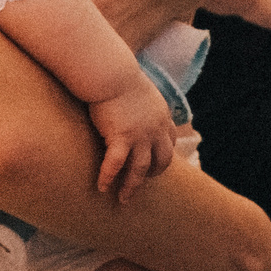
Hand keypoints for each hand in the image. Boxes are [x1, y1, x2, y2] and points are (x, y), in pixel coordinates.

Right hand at [88, 81, 179, 199]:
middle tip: (141, 181)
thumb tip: (130, 98)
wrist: (111, 72)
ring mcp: (140, 135)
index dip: (162, 153)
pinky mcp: (121, 137)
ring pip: (140, 169)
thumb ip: (139, 98)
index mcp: (161, 115)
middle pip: (161, 160)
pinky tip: (101, 187)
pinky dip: (108, 177)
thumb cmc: (118, 74)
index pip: (169, 141)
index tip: (155, 162)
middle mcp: (155, 128)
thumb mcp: (138, 86)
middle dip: (153, 173)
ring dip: (132, 185)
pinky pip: (116, 164)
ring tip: (123, 198)